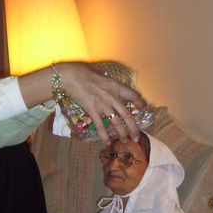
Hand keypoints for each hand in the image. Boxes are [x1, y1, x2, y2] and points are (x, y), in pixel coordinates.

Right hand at [18, 61, 145, 143]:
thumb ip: (104, 75)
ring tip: (124, 141)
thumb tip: (104, 74)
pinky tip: (107, 142)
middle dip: (134, 128)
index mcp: (115, 85)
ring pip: (116, 123)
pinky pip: (100, 126)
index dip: (140, 103)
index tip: (143, 108)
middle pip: (127, 115)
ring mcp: (102, 105)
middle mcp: (112, 97)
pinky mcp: (92, 110)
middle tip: (136, 137)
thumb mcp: (98, 70)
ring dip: (122, 134)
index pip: (133, 96)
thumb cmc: (81, 70)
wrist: (69, 76)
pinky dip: (104, 135)